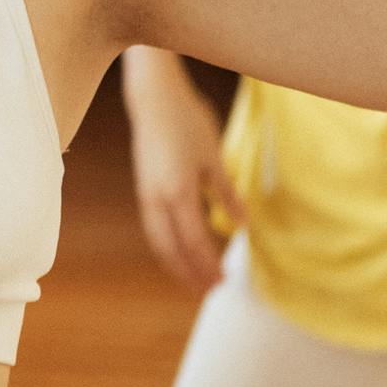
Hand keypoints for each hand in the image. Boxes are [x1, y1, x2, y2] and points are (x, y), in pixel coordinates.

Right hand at [126, 80, 242, 291]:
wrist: (153, 97)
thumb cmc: (187, 121)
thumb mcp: (214, 157)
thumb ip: (226, 193)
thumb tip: (242, 225)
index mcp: (176, 192)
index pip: (193, 241)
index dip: (207, 264)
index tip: (222, 281)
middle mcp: (156, 198)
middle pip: (170, 248)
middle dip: (189, 272)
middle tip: (210, 289)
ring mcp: (146, 193)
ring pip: (158, 240)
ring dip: (176, 262)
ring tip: (194, 276)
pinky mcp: (144, 187)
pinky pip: (154, 227)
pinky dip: (167, 245)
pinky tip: (181, 247)